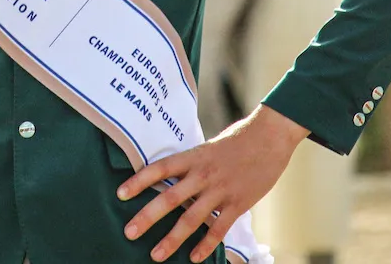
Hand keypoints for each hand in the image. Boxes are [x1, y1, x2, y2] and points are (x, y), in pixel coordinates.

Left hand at [117, 105, 306, 261]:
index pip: (159, 169)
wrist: (269, 138)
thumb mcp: (208, 147)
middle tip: (129, 232)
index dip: (139, 181)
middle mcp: (202, 175)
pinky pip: (218, 229)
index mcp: (193, 157)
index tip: (120, 193)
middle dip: (147, 217)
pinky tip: (194, 258)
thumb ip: (191, 165)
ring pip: (191, 220)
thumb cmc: (237, 140)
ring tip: (155, 255)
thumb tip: (171, 177)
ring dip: (172, 239)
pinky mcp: (237, 204)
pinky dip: (205, 245)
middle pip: (170, 198)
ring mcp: (220, 191)